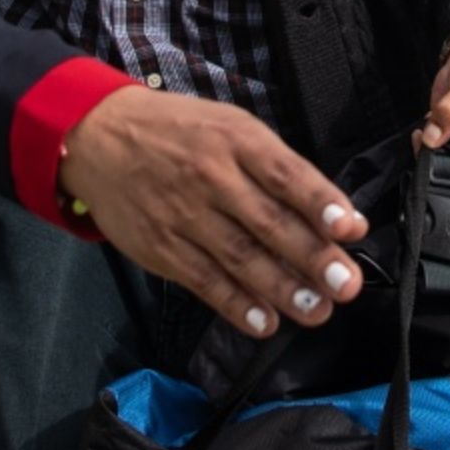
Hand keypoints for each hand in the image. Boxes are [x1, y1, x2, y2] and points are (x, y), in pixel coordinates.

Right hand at [57, 87, 367, 341]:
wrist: (97, 136)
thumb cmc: (178, 131)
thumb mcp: (230, 127)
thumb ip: (280, 169)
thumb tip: (335, 216)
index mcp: (236, 140)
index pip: (286, 174)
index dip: (321, 203)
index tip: (351, 229)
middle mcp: (211, 176)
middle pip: (268, 221)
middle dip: (311, 256)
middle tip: (345, 284)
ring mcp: (183, 214)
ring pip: (239, 257)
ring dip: (281, 288)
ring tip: (317, 311)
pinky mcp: (160, 246)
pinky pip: (204, 280)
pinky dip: (235, 304)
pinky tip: (264, 322)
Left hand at [417, 22, 449, 149]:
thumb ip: (449, 113)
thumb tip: (431, 139)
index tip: (434, 163)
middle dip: (438, 159)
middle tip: (422, 146)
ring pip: (446, 151)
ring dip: (430, 149)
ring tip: (420, 139)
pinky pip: (438, 139)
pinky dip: (428, 138)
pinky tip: (420, 135)